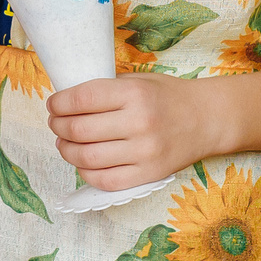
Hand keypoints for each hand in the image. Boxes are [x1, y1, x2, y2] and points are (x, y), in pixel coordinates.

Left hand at [46, 74, 212, 188]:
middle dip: (58, 126)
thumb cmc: (168, 97)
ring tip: (64, 142)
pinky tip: (82, 162)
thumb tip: (66, 99)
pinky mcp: (149, 174)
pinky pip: (105, 180)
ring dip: (66, 150)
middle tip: (56, 123)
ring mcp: (145, 152)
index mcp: (135, 94)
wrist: (208, 119)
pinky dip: (85, 172)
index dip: (59, 103)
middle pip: (80, 129)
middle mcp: (140, 123)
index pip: (83, 98)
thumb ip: (106, 89)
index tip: (53, 104)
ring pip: (87, 157)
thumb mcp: (139, 81)